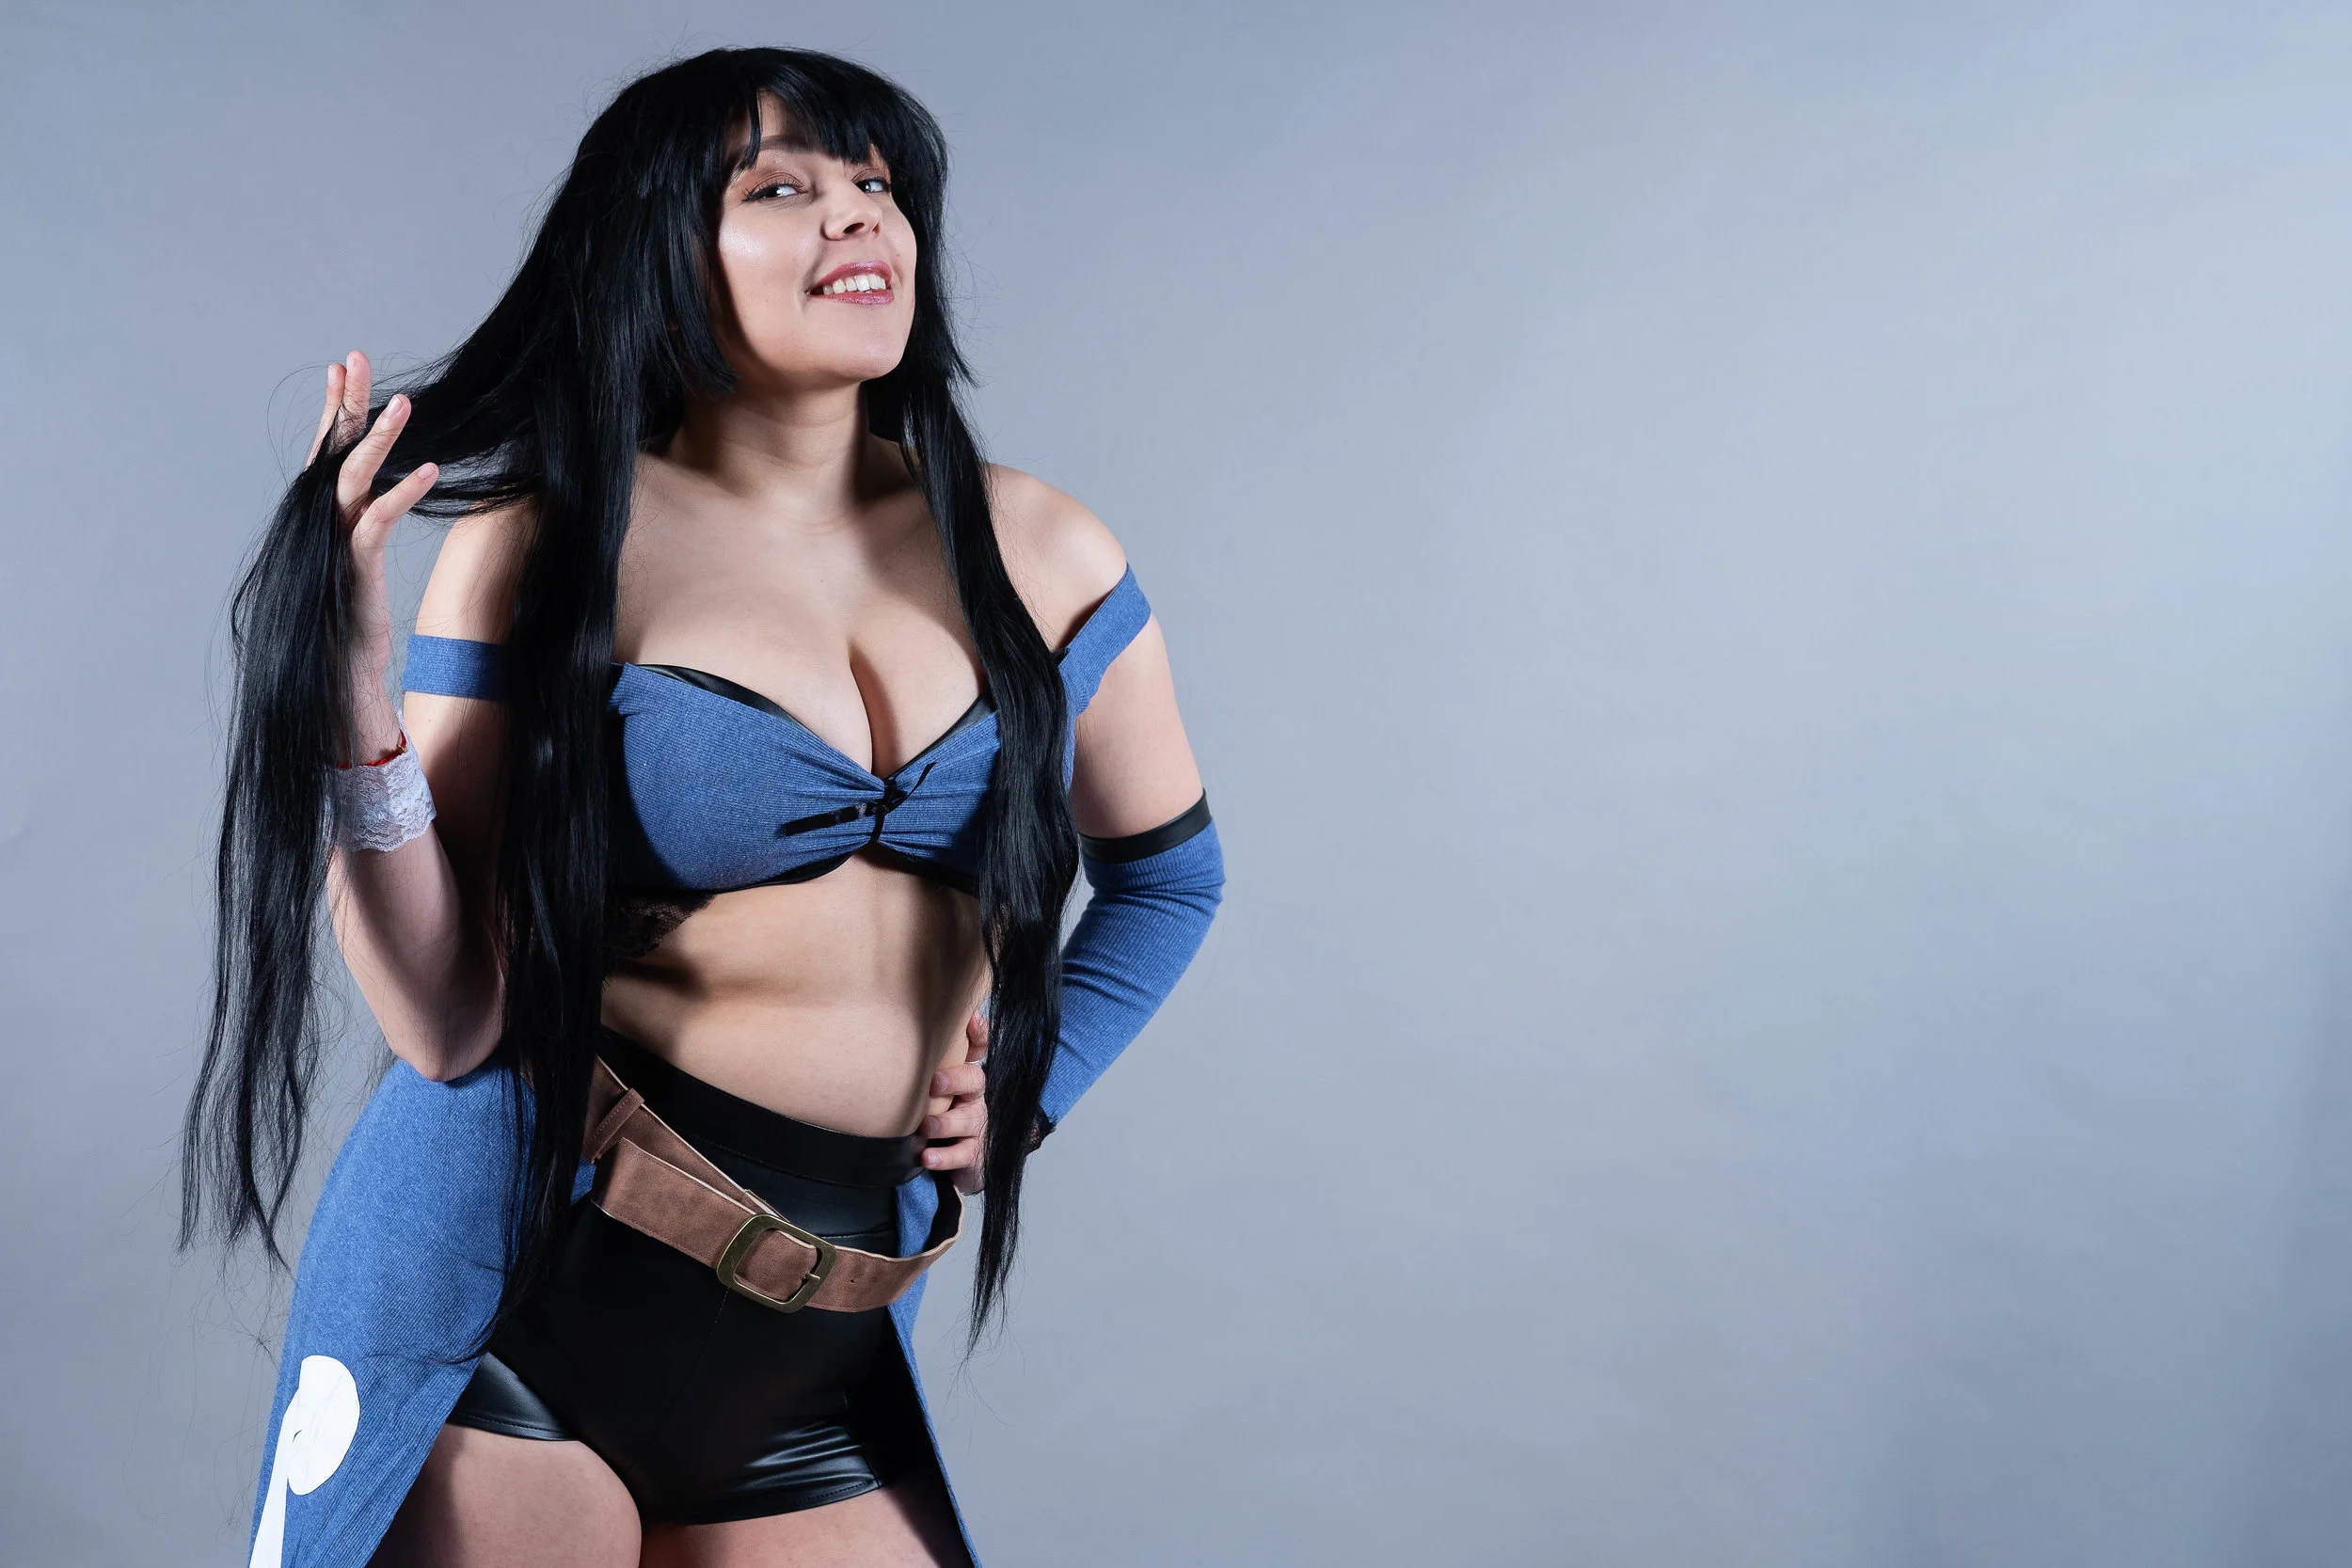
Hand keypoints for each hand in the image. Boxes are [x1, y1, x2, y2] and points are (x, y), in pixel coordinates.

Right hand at [309, 350, 438, 680]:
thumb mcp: (356, 559)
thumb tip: (374, 493)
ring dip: (379, 437)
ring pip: (352, 477)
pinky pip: (376, 521)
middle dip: (347, 402)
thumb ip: (359, 521)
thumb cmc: (349, 615)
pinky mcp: (355, 566)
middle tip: (357, 357)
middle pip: (333, 450)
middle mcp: (324, 520)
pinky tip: (429, 469)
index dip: (336, 408)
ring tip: (406, 403)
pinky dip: (401, 493)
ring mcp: (336, 541)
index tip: (343, 366)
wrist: (338, 671)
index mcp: (324, 514)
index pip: (328, 449)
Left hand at [922, 1011, 990, 1196]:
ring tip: (925, 1127)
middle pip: (974, 1080)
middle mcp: (972, 1097)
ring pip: (967, 1119)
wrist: (951, 1159)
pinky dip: (944, 1157)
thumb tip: (884, 1037)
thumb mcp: (928, 1090)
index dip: (978, 1035)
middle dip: (955, 1079)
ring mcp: (976, 1125)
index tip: (971, 1020)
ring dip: (944, 1122)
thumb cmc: (933, 1115)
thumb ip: (917, 1068)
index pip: (976, 1051)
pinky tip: (928, 1158)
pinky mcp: (974, 1153)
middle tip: (933, 1083)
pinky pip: (963, 1154)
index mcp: (962, 1077)